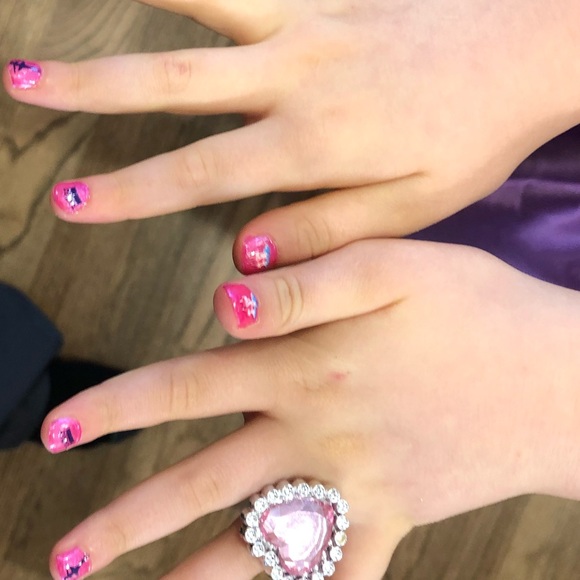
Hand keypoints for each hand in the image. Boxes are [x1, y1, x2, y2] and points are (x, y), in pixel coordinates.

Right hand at [6, 1, 579, 269]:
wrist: (526, 51)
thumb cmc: (470, 137)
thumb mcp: (408, 213)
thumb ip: (323, 234)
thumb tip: (247, 255)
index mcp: (312, 143)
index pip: (200, 172)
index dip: (130, 190)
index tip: (70, 201)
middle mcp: (295, 76)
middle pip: (175, 81)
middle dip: (92, 87)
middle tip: (21, 82)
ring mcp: (308, 21)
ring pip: (202, 1)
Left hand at [42, 240, 579, 578]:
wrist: (559, 380)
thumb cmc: (479, 311)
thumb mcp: (392, 264)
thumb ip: (304, 282)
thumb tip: (224, 301)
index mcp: (303, 366)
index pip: (183, 388)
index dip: (115, 408)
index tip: (59, 430)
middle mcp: (314, 434)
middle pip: (201, 480)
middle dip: (128, 515)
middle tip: (68, 553)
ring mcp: (354, 485)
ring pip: (257, 544)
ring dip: (192, 575)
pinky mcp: (396, 517)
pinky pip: (338, 574)